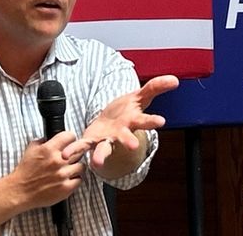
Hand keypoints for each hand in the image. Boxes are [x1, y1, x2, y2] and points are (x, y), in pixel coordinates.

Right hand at [5, 131, 85, 209]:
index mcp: (48, 149)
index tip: (69, 143)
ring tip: (68, 170)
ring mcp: (62, 175)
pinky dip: (75, 180)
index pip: (70, 136)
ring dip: (75, 167)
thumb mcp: (31, 149)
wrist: (20, 191)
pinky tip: (68, 179)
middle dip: (75, 154)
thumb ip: (43, 141)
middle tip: (70, 158)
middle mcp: (57, 161)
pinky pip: (79, 180)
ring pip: (81, 166)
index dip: (70, 139)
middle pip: (79, 151)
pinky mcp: (65, 188)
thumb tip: (51, 137)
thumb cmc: (25, 171)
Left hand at [62, 75, 178, 166]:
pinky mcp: (92, 141)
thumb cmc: (126, 110)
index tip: (161, 121)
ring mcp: (107, 139)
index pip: (145, 120)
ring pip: (105, 148)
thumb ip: (156, 87)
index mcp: (133, 121)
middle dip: (129, 142)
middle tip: (134, 147)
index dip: (153, 121)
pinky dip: (75, 150)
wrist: (111, 122)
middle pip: (126, 138)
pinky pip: (83, 145)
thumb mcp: (141, 96)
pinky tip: (67, 154)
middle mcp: (121, 133)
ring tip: (97, 163)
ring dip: (101, 156)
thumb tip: (174, 79)